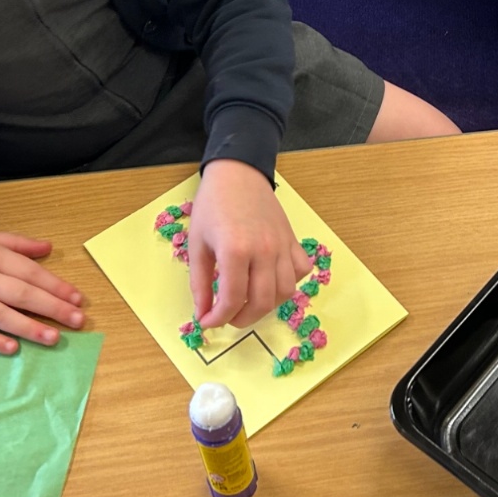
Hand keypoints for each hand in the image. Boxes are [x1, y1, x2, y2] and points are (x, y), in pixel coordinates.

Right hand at [0, 224, 84, 354]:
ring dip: (28, 328)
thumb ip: (15, 243)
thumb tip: (49, 248)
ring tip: (53, 338)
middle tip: (78, 320)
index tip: (78, 298)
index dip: (56, 286)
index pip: (29, 272)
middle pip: (20, 294)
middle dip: (52, 308)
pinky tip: (12, 348)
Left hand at [187, 159, 312, 329]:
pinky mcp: (293, 239)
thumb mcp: (197, 244)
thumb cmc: (212, 206)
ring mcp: (283, 245)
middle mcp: (264, 251)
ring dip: (267, 305)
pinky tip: (271, 280)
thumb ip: (200, 283)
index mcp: (235, 251)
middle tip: (227, 318)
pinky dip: (289, 282)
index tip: (207, 322)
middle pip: (262, 302)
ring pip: (285, 291)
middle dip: (242, 319)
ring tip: (248, 303)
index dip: (218, 318)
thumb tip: (203, 314)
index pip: (231, 299)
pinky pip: (300, 270)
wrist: (237, 173)